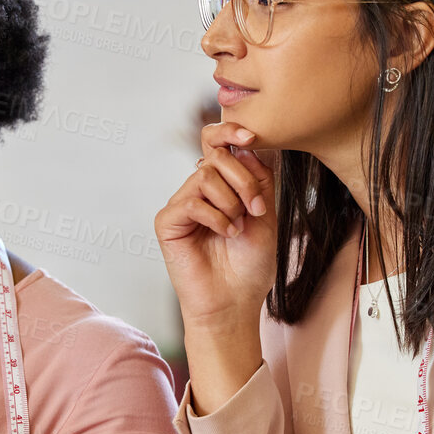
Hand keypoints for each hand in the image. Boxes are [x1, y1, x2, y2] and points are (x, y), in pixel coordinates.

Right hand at [155, 121, 279, 331]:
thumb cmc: (250, 265)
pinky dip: (216, 217)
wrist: (235, 302)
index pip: (216, 144)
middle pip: (216, 157)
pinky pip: (192, 202)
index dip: (229, 131)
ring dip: (231, 202)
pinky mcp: (167, 223)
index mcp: (220, 186)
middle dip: (243, 179)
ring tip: (239, 227)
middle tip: (256, 208)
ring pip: (205, 176)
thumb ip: (258, 178)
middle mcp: (197, 192)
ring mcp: (181, 205)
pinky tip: (227, 234)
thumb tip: (244, 145)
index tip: (250, 135)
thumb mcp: (265, 214)